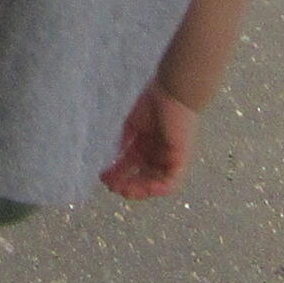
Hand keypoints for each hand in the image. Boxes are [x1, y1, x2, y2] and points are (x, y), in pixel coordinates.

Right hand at [100, 84, 197, 198]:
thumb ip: (125, 141)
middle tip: (111, 187)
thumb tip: (115, 156)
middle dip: (126, 184)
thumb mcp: (133, 124)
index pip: (132, 165)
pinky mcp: (180, 160)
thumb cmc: (153, 101)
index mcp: (147, 144)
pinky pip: (170, 182)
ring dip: (138, 189)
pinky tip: (143, 188)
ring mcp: (169, 158)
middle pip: (142, 176)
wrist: (173, 92)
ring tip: (122, 190)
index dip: (118, 173)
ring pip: (154, 182)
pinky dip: (157, 189)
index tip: (103, 177)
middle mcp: (158, 154)